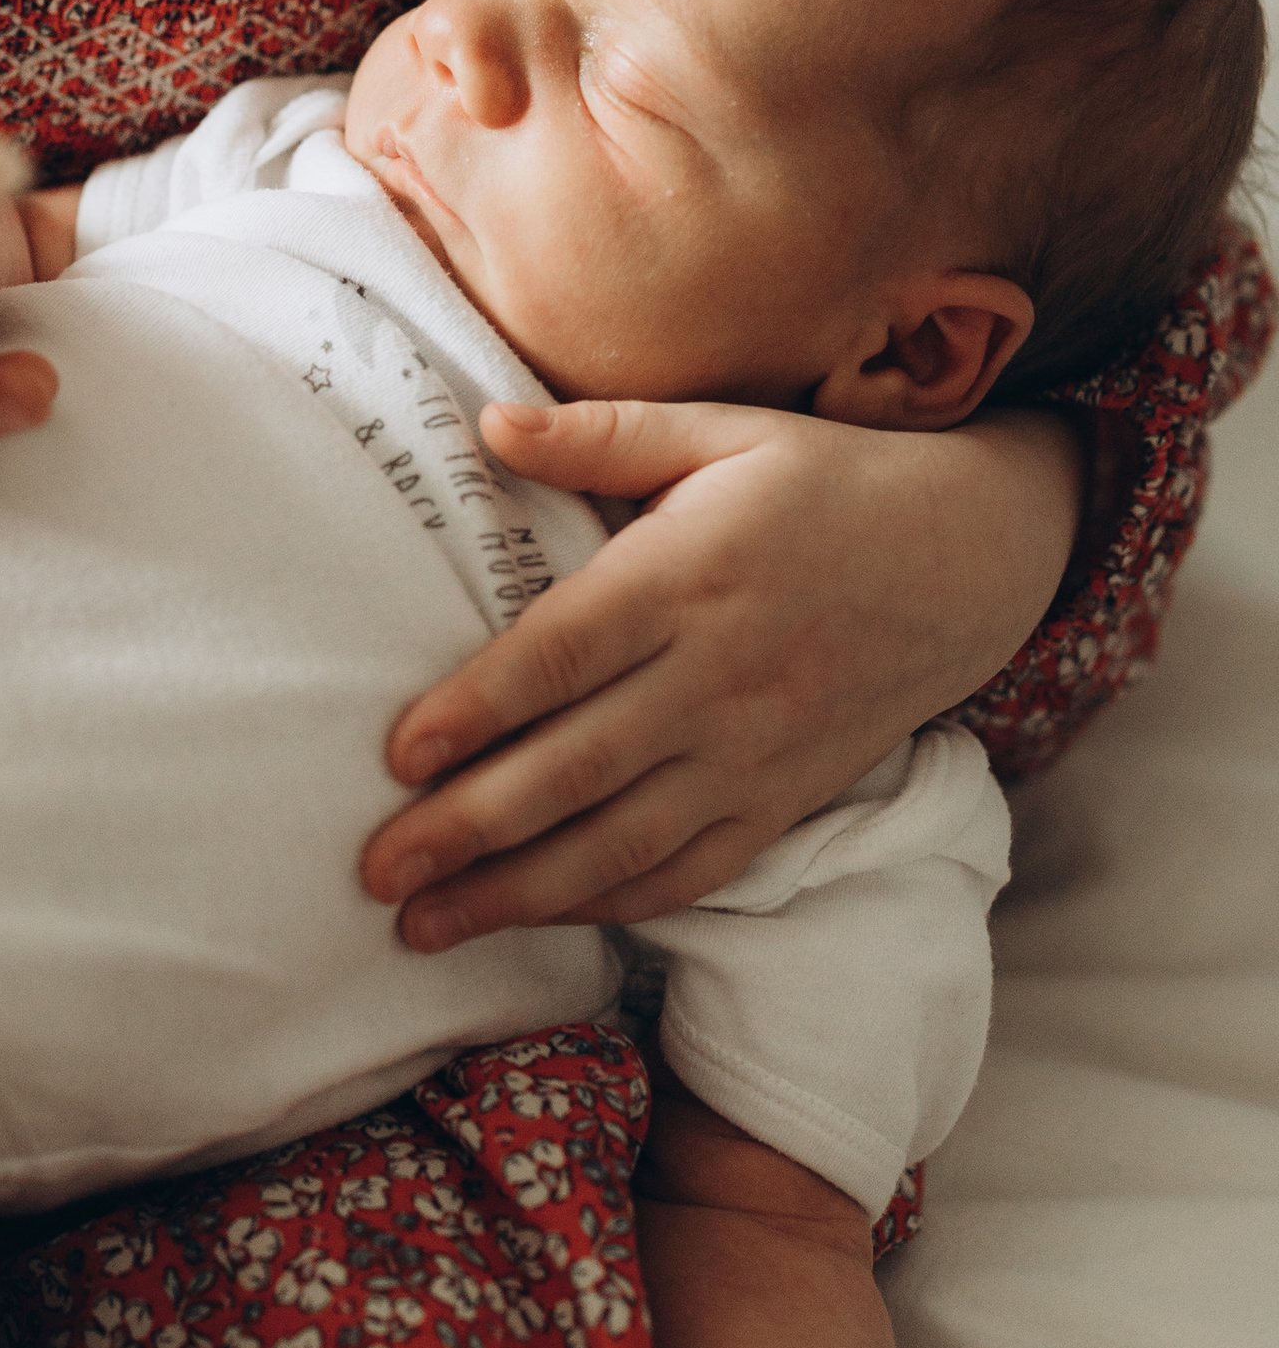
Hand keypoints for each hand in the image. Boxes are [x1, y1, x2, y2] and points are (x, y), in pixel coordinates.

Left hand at [361, 396, 1081, 947]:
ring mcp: (754, 752)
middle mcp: (719, 676)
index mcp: (690, 575)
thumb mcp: (723, 430)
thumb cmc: (826, 482)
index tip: (399, 754)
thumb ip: (602, 433)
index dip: (480, 708)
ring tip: (425, 926)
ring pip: (622, 840)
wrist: (971, 559)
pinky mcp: (782, 800)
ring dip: (519, 891)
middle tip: (376, 871)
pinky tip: (534, 918)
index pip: (566, 654)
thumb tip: (489, 421)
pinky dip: (608, 902)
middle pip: (576, 766)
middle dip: (469, 828)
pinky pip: (687, 869)